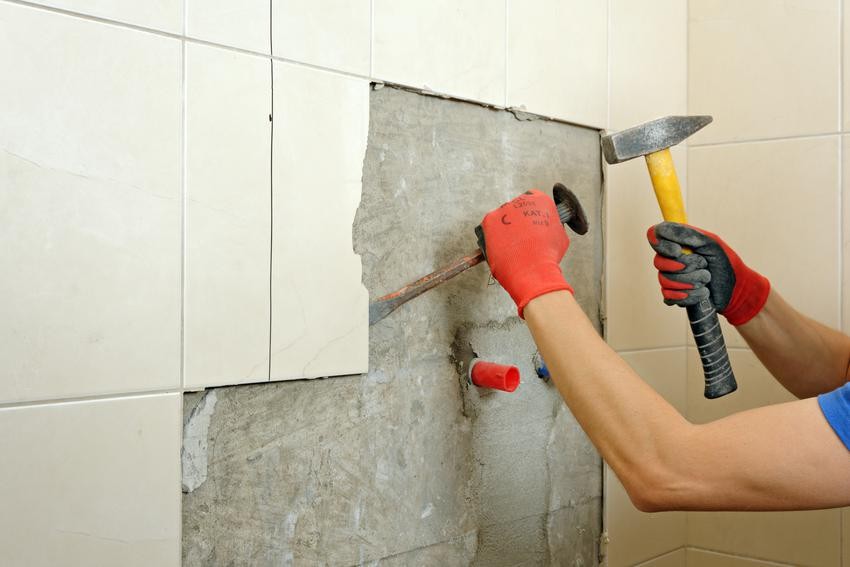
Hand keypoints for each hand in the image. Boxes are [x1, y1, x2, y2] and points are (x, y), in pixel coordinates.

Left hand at [477, 190, 572, 316]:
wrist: (533, 269)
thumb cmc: (548, 256)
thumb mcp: (560, 236)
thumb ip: (551, 226)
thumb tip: (547, 229)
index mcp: (541, 200)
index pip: (533, 200)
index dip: (530, 216)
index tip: (529, 227)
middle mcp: (522, 200)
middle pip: (515, 209)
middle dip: (515, 222)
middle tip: (519, 240)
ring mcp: (504, 209)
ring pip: (501, 219)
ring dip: (503, 230)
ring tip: (509, 248)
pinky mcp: (489, 220)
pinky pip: (487, 228)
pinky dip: (490, 238)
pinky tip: (498, 249)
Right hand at [647, 222, 769, 324]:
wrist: (736, 289)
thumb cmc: (725, 263)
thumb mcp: (711, 243)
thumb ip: (688, 234)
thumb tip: (664, 228)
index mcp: (678, 242)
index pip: (654, 235)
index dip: (661, 244)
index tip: (678, 250)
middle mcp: (670, 259)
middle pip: (659, 262)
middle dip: (685, 266)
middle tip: (704, 266)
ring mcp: (670, 278)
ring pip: (665, 280)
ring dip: (691, 281)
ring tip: (706, 280)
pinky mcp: (674, 296)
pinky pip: (669, 297)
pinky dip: (689, 296)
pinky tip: (702, 293)